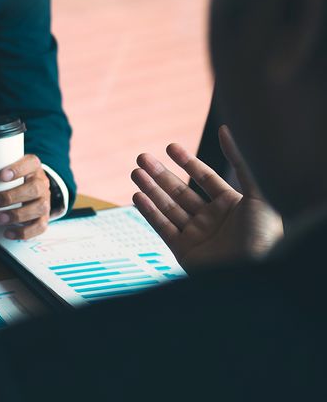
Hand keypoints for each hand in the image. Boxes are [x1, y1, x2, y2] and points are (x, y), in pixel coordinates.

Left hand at [0, 154, 50, 239]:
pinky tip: (8, 233)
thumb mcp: (8, 167)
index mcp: (33, 166)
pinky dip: (24, 232)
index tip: (1, 176)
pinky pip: (40, 227)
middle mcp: (42, 183)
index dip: (18, 169)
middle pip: (34, 188)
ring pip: (39, 208)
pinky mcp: (43, 217)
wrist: (33, 188)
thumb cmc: (15, 178)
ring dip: (17, 215)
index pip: (31, 163)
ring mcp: (45, 200)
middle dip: (11, 196)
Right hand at [131, 126, 282, 270]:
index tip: (170, 147)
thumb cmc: (266, 235)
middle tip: (142, 158)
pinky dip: (149, 213)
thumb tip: (226, 128)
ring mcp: (197, 236)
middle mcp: (212, 219)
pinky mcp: (184, 252)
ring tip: (135, 172)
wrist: (257, 273)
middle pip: (180, 191)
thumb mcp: (259, 192)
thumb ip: (241, 160)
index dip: (187, 162)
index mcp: (232, 205)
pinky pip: (163, 229)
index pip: (204, 179)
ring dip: (150, 189)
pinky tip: (138, 197)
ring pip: (168, 208)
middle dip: (160, 174)